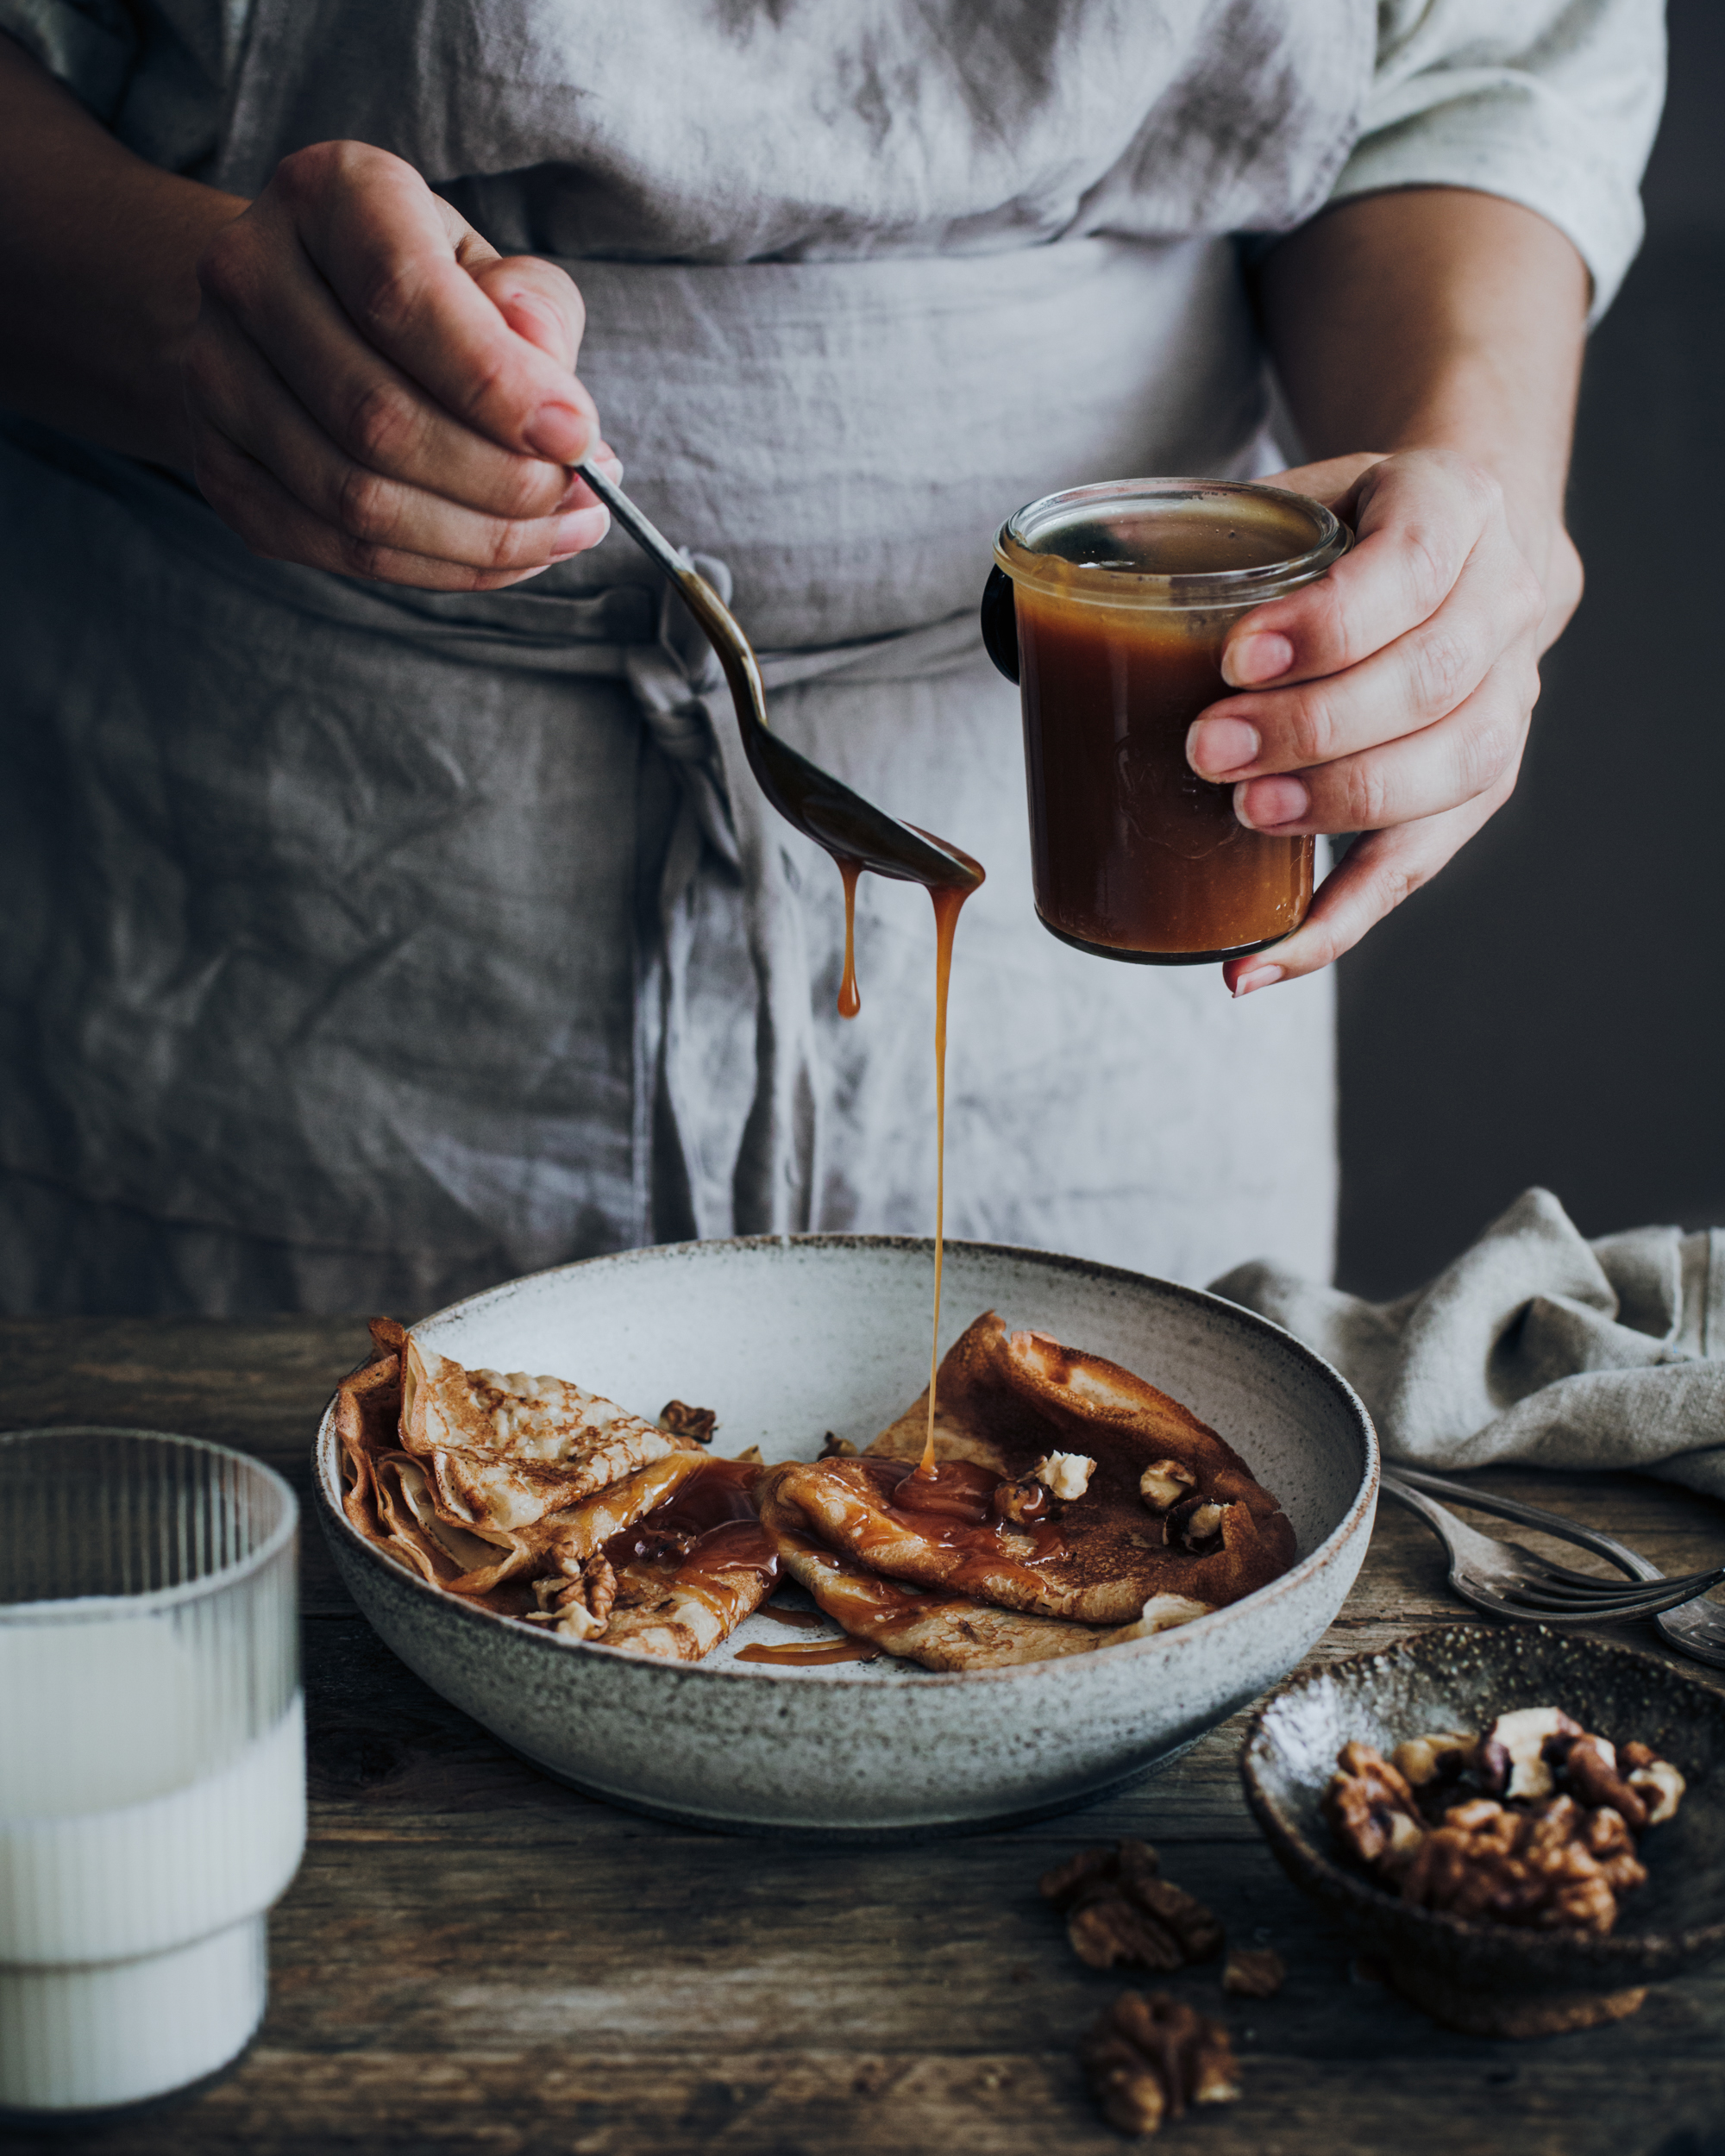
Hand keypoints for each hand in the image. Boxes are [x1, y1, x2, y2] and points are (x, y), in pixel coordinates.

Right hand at [185, 140, 617, 588]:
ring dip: (480, 539)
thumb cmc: (422, 288)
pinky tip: (505, 556)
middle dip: (502, 483)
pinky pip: (339, 550)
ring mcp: (216, 375)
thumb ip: (535, 310)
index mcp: (328, 195)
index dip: (499, 384)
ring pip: (356, 501)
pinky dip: (439, 567)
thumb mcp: (491, 265)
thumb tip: (555, 402)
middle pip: (379, 418)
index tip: (580, 438)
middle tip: (583, 504)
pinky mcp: (220, 466)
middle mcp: (248, 274)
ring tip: (561, 533)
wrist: (297, 307)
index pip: (405, 296)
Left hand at [1184, 449, 1582, 993]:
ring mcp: (1507, 698)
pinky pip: (1417, 865)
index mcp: (1453, 505)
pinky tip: (1261, 959)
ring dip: (1338, 805)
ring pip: (1451, 769)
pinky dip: (1337, 921)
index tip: (1235, 658)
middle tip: (1208, 752)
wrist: (1454, 540)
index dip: (1328, 623)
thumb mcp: (1289, 497)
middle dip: (1314, 726)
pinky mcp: (1480, 785)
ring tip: (1243, 819)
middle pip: (1432, 680)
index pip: (1411, 566)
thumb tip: (1032, 606)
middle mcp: (1504, 602)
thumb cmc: (1341, 528)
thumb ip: (1193, 536)